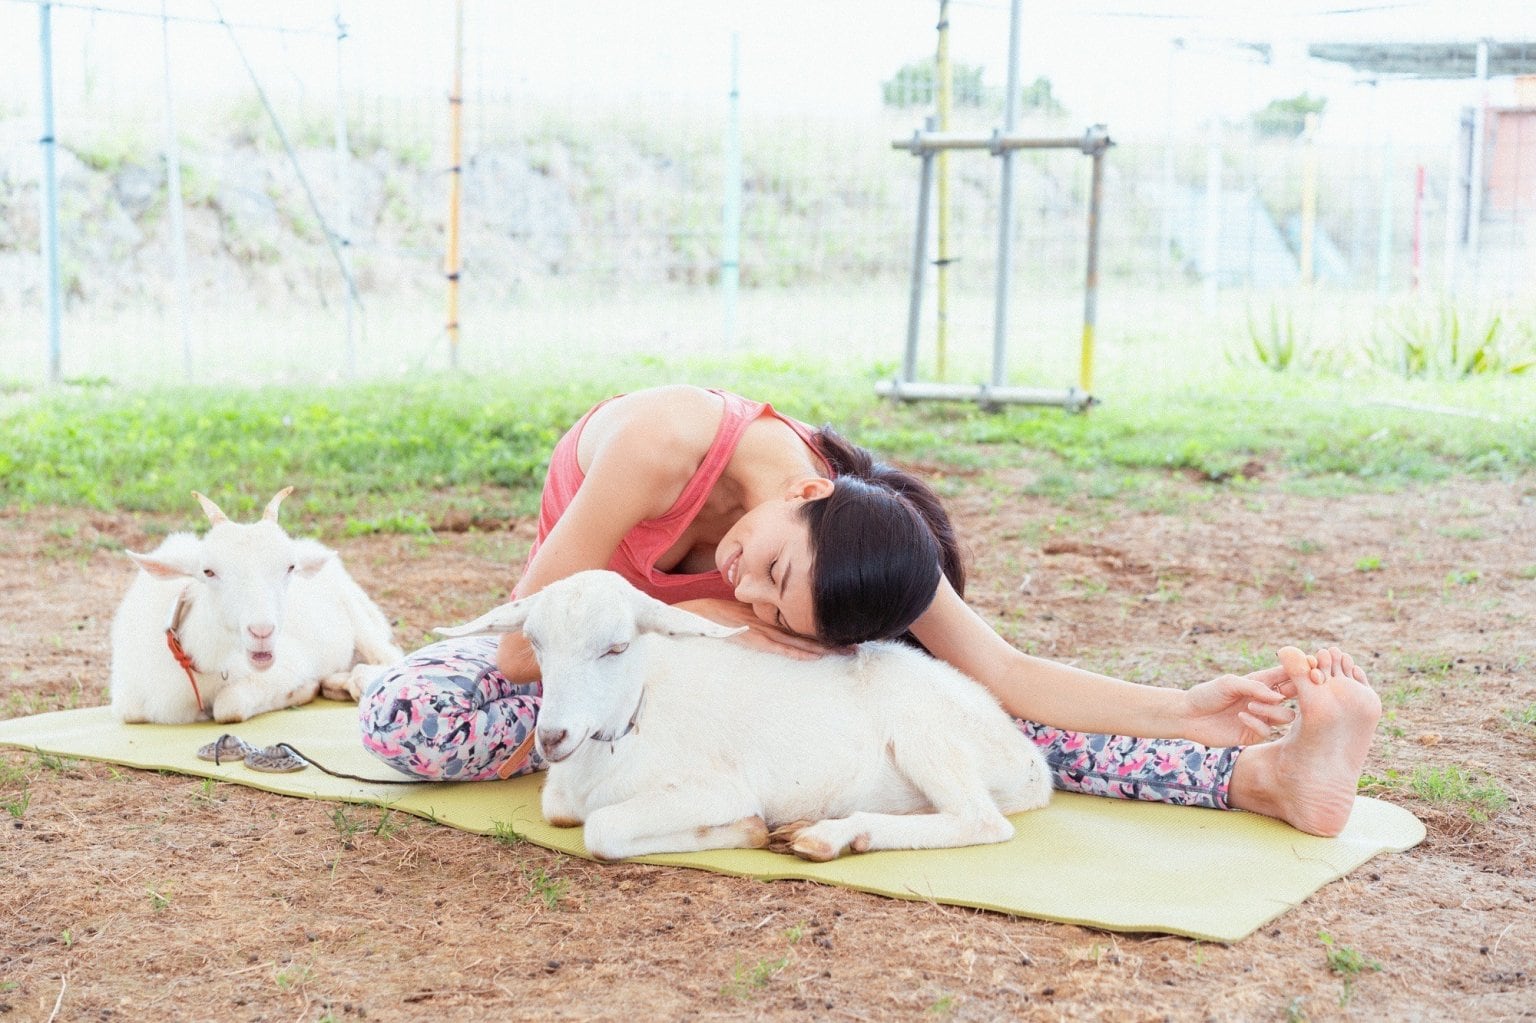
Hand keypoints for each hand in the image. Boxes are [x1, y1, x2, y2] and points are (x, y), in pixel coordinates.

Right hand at [672, 598, 839, 660]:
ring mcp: (756, 628)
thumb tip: (769, 633)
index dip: (819, 631)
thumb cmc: (703, 618)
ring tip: (846, 652)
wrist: (682, 616)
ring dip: (821, 647)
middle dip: (829, 639)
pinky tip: (813, 656)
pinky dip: (794, 651)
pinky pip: (774, 645)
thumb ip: (749, 624)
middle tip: (857, 644)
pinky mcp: (746, 636)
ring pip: (795, 639)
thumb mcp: (731, 619)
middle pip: (802, 631)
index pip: (795, 624)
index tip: (842, 635)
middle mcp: (764, 620)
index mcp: (762, 616)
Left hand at [1180, 663, 1297, 746]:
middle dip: (1295, 694)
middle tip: (1281, 694)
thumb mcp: (1230, 683)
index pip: (1288, 676)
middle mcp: (1264, 700)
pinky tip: (1241, 717)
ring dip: (1271, 710)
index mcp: (1261, 682)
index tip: (1307, 672)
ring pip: (1286, 716)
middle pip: (1295, 697)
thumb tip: (1281, 697)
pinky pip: (1268, 731)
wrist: (1188, 715)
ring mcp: (1260, 717)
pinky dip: (1257, 723)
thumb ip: (1256, 687)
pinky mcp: (1252, 734)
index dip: (1300, 673)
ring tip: (1250, 706)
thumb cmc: (1207, 694)